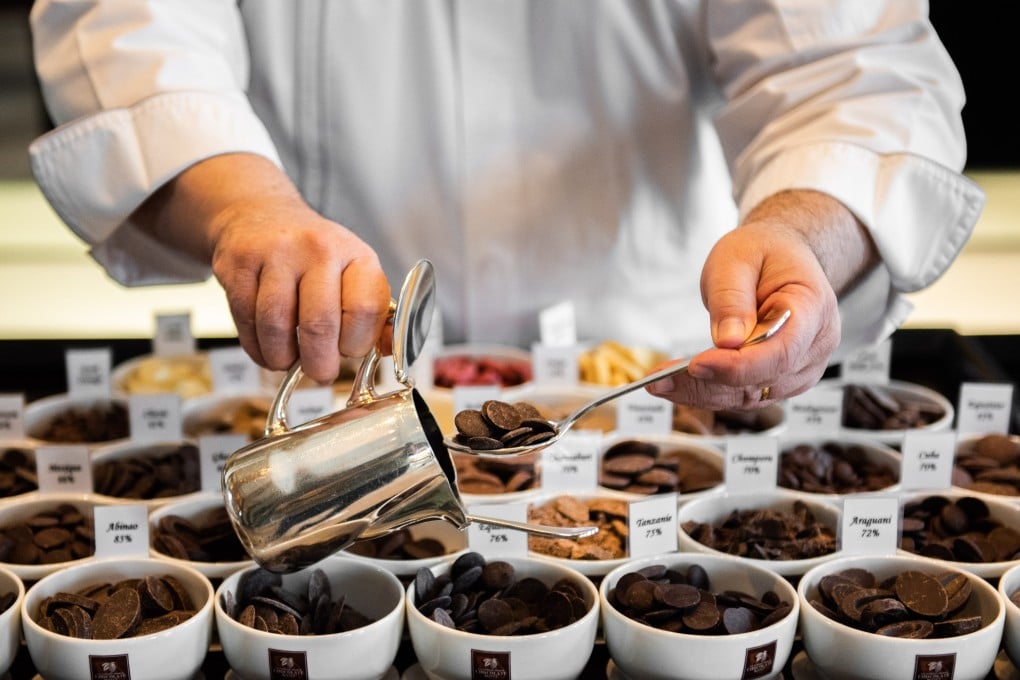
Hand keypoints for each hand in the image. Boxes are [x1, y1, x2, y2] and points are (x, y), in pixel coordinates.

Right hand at [210, 196, 390, 383]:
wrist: (260, 216)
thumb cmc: (314, 255)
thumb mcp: (354, 273)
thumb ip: (375, 314)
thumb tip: (389, 349)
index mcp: (356, 255)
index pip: (364, 310)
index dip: (356, 343)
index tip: (349, 351)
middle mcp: (318, 249)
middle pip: (319, 324)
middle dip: (319, 363)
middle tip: (320, 372)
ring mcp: (276, 255)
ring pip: (277, 326)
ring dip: (283, 358)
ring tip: (289, 360)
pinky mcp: (240, 265)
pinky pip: (246, 320)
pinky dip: (257, 347)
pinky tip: (266, 348)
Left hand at [647, 190, 876, 408]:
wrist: (780, 257)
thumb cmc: (762, 253)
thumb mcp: (737, 259)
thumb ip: (732, 298)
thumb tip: (727, 342)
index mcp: (813, 308)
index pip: (781, 350)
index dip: (738, 365)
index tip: (697, 364)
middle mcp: (815, 346)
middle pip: (763, 379)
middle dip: (708, 383)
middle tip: (660, 381)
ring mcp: (801, 368)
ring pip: (750, 395)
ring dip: (702, 392)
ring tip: (659, 383)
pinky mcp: (780, 380)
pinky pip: (743, 393)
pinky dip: (708, 391)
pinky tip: (675, 384)